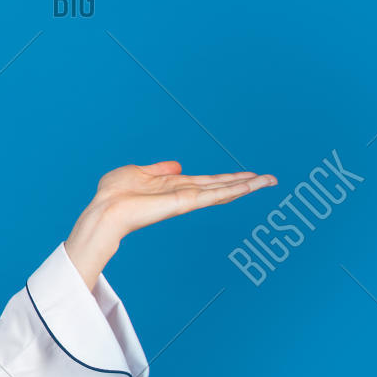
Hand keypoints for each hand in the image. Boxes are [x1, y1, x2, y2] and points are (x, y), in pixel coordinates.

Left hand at [64, 161, 276, 290]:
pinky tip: (248, 186)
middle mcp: (184, 194)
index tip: (249, 175)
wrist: (104, 209)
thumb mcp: (138, 172)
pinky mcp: (183, 203)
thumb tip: (177, 166)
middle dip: (246, 183)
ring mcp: (185, 199)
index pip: (208, 182)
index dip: (228, 178)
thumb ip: (159, 170)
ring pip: (222, 191)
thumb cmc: (114, 194)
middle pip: (221, 187)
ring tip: (269, 181)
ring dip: (246, 185)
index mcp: (174, 186)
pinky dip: (231, 190)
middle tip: (271, 179)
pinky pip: (212, 195)